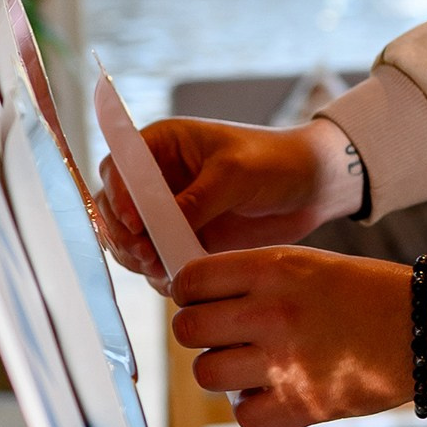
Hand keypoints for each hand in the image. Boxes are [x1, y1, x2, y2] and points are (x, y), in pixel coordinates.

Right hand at [99, 116, 361, 273]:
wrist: (311, 186)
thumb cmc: (275, 161)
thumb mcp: (235, 174)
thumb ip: (196, 200)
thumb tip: (160, 227)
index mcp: (161, 145)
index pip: (119, 168)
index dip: (118, 196)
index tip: (134, 222)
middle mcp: (157, 177)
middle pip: (114, 208)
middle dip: (124, 234)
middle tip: (145, 255)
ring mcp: (168, 211)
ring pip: (131, 239)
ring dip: (138, 257)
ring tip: (160, 270)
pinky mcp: (184, 238)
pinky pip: (157, 259)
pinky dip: (160, 272)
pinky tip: (176, 281)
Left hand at [170, 247, 418, 426]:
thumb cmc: (372, 294)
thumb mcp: (311, 265)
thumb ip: (256, 280)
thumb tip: (202, 302)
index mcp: (275, 268)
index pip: (191, 280)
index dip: (190, 293)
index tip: (203, 301)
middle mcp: (272, 311)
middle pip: (188, 329)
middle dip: (200, 334)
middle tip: (225, 337)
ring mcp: (284, 361)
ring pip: (206, 374)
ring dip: (223, 372)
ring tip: (253, 366)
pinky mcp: (302, 404)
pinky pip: (243, 414)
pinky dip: (255, 407)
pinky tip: (277, 392)